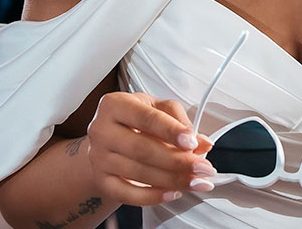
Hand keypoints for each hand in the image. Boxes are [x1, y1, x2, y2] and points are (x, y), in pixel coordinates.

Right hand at [85, 92, 215, 206]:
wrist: (108, 140)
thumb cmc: (136, 120)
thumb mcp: (158, 109)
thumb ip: (181, 121)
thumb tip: (203, 143)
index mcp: (116, 105)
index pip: (147, 118)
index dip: (171, 131)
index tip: (193, 143)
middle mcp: (101, 130)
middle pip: (142, 149)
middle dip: (178, 161)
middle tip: (204, 168)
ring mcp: (98, 157)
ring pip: (138, 173)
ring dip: (173, 180)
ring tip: (197, 182)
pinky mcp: (100, 180)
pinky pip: (127, 194)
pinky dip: (153, 196)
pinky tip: (173, 193)